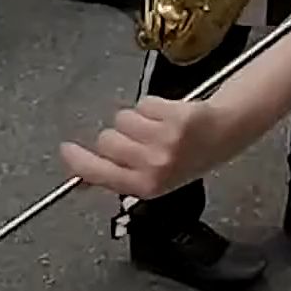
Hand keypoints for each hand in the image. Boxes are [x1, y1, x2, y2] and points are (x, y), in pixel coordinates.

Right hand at [60, 94, 229, 201]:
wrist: (224, 136)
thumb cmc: (186, 159)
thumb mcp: (153, 179)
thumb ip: (116, 178)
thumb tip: (80, 180)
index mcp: (146, 187)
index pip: (98, 173)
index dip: (78, 160)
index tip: (66, 149)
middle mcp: (155, 167)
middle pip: (106, 139)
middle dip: (117, 135)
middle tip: (141, 139)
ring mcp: (166, 142)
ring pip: (123, 118)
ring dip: (135, 119)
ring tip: (158, 127)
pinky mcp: (176, 117)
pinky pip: (143, 103)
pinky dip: (152, 105)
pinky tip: (170, 116)